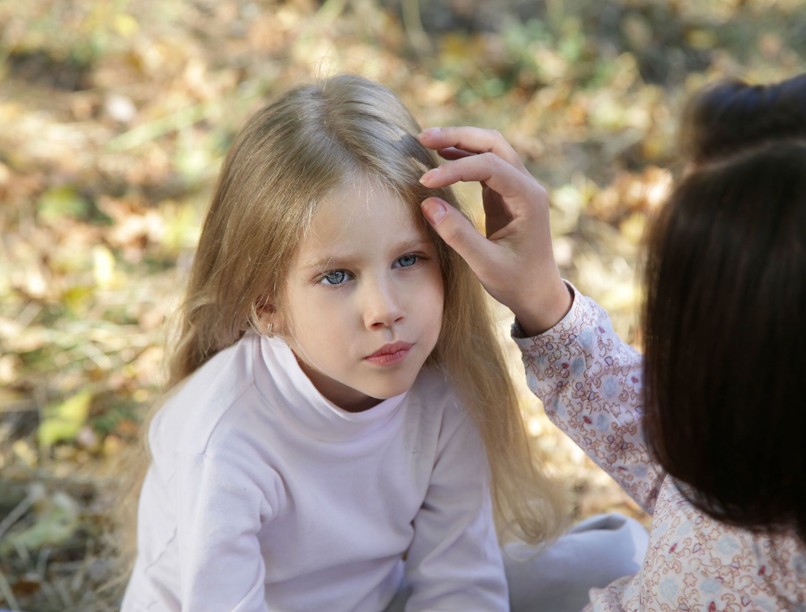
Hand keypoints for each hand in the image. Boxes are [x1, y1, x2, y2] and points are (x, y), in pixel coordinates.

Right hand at [418, 127, 571, 334]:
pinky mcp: (506, 194)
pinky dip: (463, 157)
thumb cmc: (516, 283)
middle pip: (493, 143)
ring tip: (426, 140)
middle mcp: (527, 186)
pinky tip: (440, 156)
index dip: (455, 169)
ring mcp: (518, 188)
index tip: (425, 182)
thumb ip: (457, 234)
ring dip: (460, 142)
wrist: (538, 294)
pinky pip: (486, 165)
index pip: (489, 166)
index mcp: (528, 199)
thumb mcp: (485, 264)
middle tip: (423, 137)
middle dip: (459, 136)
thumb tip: (428, 203)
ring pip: (491, 148)